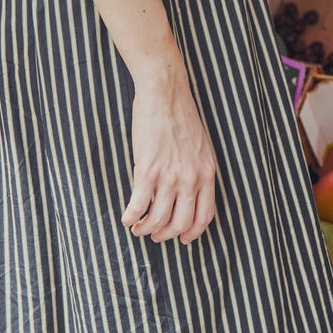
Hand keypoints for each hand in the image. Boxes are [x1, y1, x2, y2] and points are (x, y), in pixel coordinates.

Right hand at [120, 68, 216, 243]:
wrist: (165, 94)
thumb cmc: (181, 116)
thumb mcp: (201, 148)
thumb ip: (198, 171)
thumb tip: (189, 192)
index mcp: (207, 174)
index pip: (205, 216)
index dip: (192, 233)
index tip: (182, 238)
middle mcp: (191, 179)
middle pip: (181, 223)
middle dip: (166, 235)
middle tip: (155, 235)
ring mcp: (169, 176)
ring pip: (158, 219)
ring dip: (146, 229)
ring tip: (138, 228)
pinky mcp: (148, 169)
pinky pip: (138, 204)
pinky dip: (130, 217)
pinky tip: (126, 218)